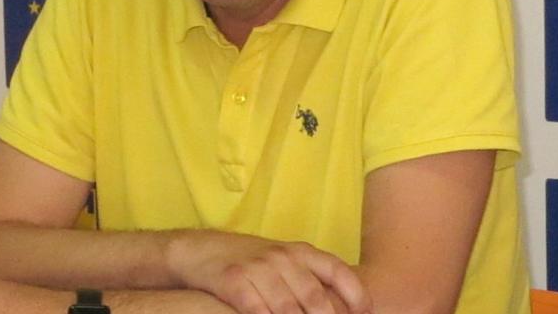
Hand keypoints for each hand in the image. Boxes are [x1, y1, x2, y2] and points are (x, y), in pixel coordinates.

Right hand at [165, 231, 371, 313]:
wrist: (201, 250)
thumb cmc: (251, 262)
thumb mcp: (285, 261)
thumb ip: (312, 279)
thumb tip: (346, 308)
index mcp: (301, 252)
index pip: (338, 271)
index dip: (357, 296)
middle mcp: (282, 257)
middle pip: (315, 298)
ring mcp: (257, 268)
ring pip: (287, 309)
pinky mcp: (233, 280)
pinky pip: (257, 309)